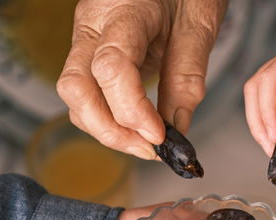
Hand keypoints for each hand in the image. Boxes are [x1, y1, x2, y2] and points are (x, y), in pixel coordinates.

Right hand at [57, 0, 226, 159]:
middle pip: (76, 88)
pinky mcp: (90, 51)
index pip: (111, 67)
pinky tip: (138, 129)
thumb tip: (178, 127)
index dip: (132, 110)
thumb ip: (187, 75)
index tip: (160, 135)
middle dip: (110, 129)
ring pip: (76, 96)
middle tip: (150, 149)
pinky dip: (109, 118)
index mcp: (123, 11)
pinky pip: (88, 93)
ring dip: (108, 129)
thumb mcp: (199, 23)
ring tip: (148, 144)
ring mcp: (86, 38)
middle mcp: (93, 24)